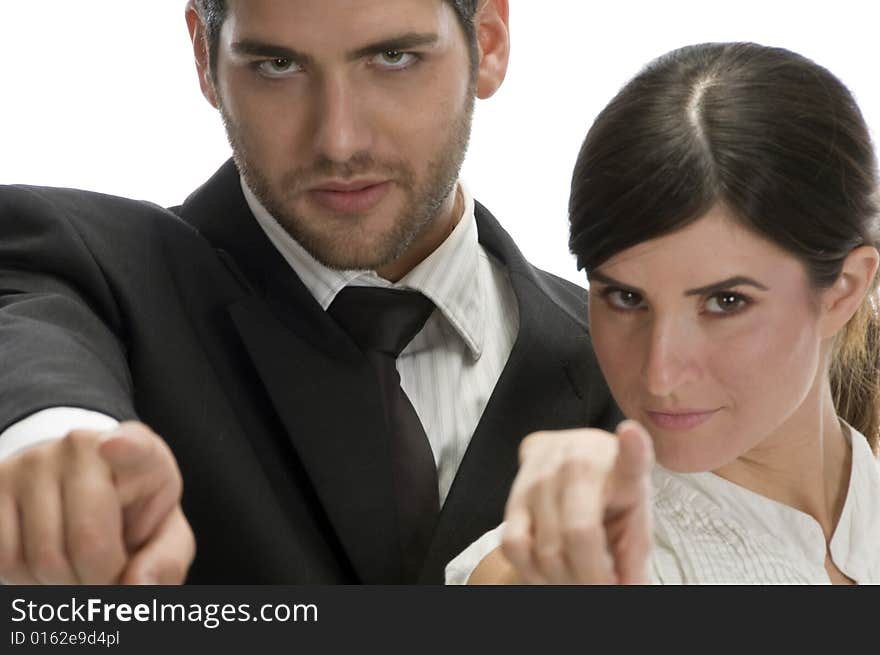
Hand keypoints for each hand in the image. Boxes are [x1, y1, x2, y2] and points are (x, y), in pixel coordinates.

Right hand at [0, 421, 194, 583]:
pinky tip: (48, 566)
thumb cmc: (131, 517)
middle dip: (100, 581)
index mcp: (141, 453)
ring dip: (62, 586)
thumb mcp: (163, 534)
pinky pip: (4, 559)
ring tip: (80, 570)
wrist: (82, 494)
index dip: (125, 446)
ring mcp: (32, 463)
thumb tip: (140, 586)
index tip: (113, 446)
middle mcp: (82, 447)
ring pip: (42, 559)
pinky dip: (27, 580)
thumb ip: (165, 561)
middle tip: (108, 579)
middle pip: (87, 541)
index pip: (135, 445)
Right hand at [500, 420, 653, 583]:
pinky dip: (532, 571)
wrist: (571, 460)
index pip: (628, 454)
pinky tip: (549, 573)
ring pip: (546, 549)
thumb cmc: (611, 494)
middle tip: (603, 589)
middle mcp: (576, 461)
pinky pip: (514, 546)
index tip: (631, 434)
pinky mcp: (513, 495)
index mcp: (618, 463)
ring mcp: (539, 476)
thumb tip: (629, 590)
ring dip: (563, 581)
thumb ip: (635, 557)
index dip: (632, 446)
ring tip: (579, 581)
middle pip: (579, 534)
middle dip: (592, 579)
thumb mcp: (634, 518)